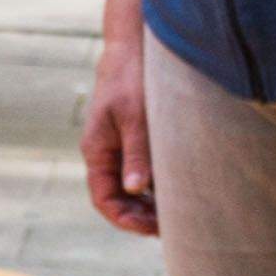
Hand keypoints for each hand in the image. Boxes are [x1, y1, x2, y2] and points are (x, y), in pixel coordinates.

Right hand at [82, 11, 158, 237]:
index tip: (151, 229)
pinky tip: (177, 188)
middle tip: (172, 227)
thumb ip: (137, 153)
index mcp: (97, 150)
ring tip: (178, 212)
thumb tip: (136, 190)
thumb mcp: (135, 118)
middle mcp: (105, 153)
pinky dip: (156, 185)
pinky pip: (141, 171)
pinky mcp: (134, 138)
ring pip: (131, 187)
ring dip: (150, 203)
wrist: (133, 46)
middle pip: (117, 197)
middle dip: (140, 216)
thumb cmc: (131, 79)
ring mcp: (119, 146)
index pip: (104, 198)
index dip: (125, 219)